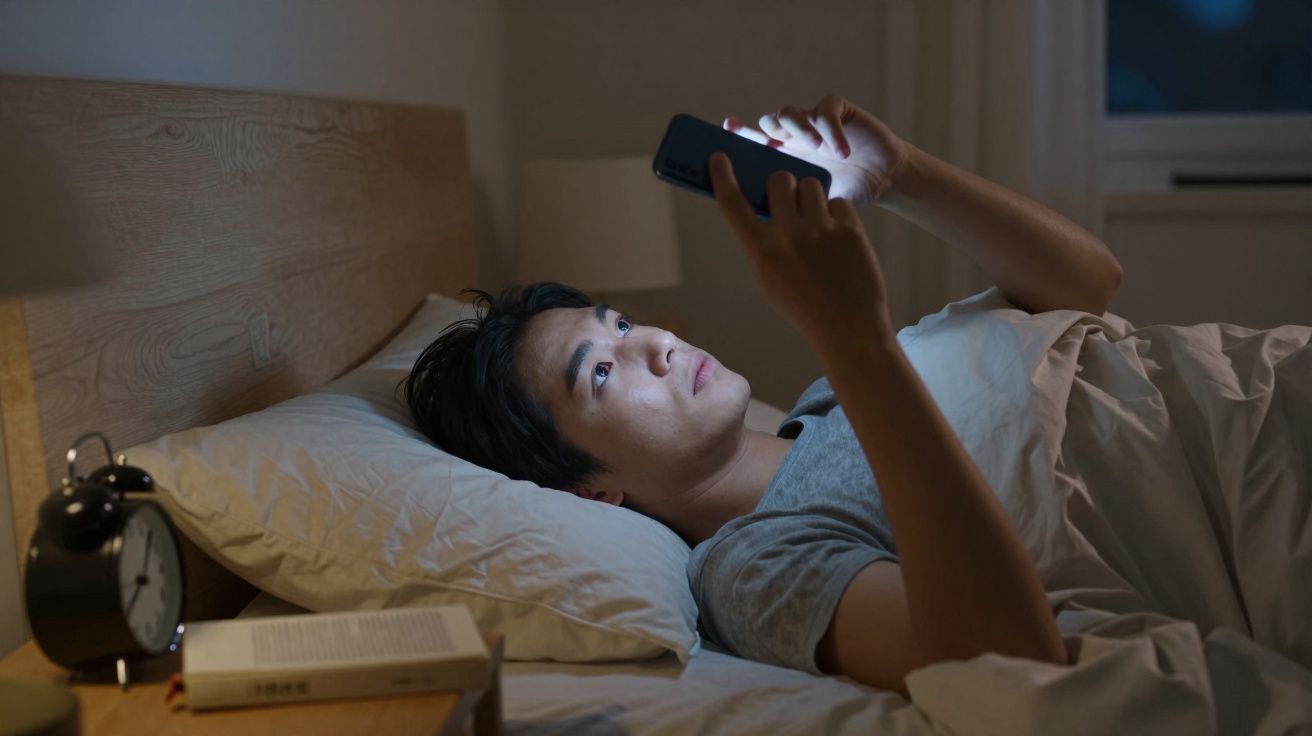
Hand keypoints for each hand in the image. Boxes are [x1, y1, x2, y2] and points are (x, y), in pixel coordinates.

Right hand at [709, 152, 893, 352]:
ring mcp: (821, 231)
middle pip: (780, 179)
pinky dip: (836, 214)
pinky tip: (838, 238)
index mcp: (761, 252)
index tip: (719, 157)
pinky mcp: (850, 229)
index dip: (723, 176)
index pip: (733, 203)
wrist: (848, 327)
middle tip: (789, 200)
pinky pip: (837, 201)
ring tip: (816, 221)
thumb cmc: (803, 304)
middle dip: (783, 185)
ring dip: (810, 196)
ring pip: (810, 185)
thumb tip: (759, 205)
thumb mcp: (768, 278)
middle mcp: (789, 236)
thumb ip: (762, 242)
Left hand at [725, 94, 907, 204]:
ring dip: (800, 127)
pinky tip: (842, 152)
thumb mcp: (810, 203)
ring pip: (792, 112)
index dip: (740, 134)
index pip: (754, 142)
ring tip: (816, 148)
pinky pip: (827, 110)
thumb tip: (759, 213)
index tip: (729, 128)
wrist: (882, 181)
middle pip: (769, 123)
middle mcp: (793, 136)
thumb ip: (786, 201)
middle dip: (768, 129)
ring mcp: (814, 121)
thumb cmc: (845, 192)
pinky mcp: (839, 111)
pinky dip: (832, 130)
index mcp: (781, 156)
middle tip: (775, 142)